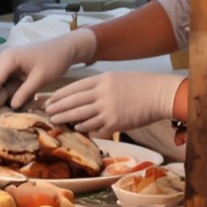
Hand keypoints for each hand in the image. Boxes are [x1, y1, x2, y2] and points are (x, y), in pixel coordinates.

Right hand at [0, 28, 96, 109]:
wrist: (65, 49)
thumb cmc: (54, 59)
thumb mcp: (40, 77)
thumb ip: (25, 92)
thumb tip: (12, 106)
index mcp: (8, 59)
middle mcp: (4, 61)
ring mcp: (9, 66)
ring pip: (0, 85)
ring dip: (3, 98)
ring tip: (8, 112)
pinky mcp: (15, 71)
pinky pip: (9, 84)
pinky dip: (11, 94)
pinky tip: (17, 104)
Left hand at [48, 70, 183, 134]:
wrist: (159, 94)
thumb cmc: (140, 85)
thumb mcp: (117, 78)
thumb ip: (100, 85)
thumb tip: (83, 96)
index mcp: (102, 80)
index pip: (74, 88)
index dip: (60, 95)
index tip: (50, 99)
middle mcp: (102, 94)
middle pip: (73, 102)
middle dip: (57, 107)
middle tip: (46, 112)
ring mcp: (107, 110)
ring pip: (80, 116)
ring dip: (66, 119)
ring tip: (56, 120)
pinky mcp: (114, 123)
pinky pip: (94, 127)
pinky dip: (84, 128)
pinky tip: (77, 128)